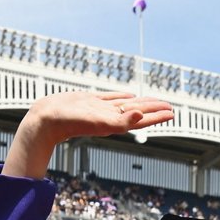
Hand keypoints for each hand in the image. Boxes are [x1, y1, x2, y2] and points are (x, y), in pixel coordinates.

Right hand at [3, 91, 173, 179]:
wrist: (48, 120)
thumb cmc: (71, 123)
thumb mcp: (99, 121)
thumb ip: (121, 120)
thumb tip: (140, 117)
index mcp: (115, 123)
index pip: (142, 118)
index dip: (157, 116)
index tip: (172, 112)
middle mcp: (110, 117)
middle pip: (138, 112)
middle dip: (154, 109)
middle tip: (170, 107)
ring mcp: (101, 109)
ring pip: (126, 104)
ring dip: (141, 103)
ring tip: (154, 102)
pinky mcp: (91, 101)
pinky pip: (111, 97)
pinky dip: (122, 96)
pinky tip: (129, 95)